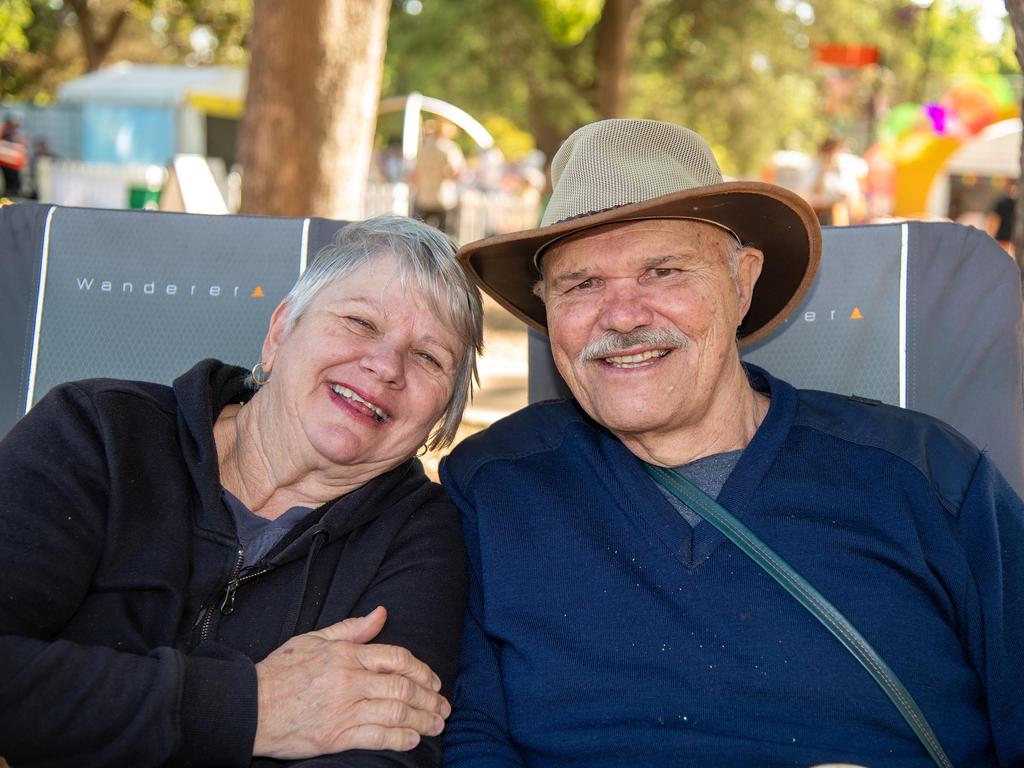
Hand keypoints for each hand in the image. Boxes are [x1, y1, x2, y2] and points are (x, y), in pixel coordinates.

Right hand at [252, 606, 450, 757]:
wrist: (249, 706)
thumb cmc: (279, 671)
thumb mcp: (314, 639)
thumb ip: (351, 628)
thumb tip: (381, 613)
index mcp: (346, 654)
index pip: (396, 657)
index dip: (421, 669)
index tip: (434, 680)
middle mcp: (349, 679)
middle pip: (402, 686)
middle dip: (429, 697)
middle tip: (443, 706)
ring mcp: (344, 709)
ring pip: (396, 711)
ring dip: (422, 719)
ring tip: (436, 724)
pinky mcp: (336, 736)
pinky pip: (377, 736)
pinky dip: (400, 738)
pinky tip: (414, 739)